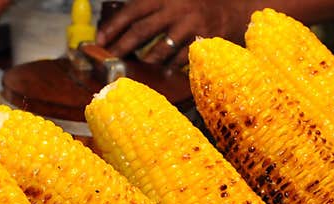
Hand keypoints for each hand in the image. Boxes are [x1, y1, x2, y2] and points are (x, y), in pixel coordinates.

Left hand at [96, 0, 254, 65]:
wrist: (233, 9)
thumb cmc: (197, 5)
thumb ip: (152, 7)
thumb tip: (122, 23)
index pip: (133, 10)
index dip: (114, 26)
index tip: (100, 40)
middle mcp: (176, 9)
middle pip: (142, 31)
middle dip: (123, 46)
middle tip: (111, 57)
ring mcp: (190, 26)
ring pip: (161, 48)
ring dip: (147, 59)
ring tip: (139, 64)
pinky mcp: (202, 42)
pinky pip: (179, 58)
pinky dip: (170, 65)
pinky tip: (164, 68)